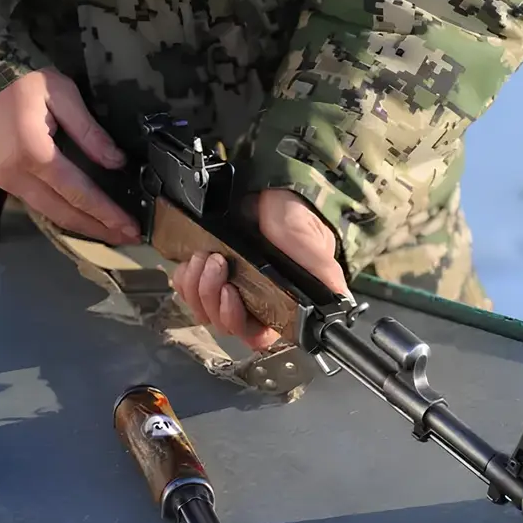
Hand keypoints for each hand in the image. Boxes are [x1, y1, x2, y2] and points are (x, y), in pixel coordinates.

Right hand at [0, 67, 139, 245]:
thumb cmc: (24, 81)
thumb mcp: (63, 94)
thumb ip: (90, 131)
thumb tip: (117, 162)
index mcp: (34, 153)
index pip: (79, 193)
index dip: (106, 213)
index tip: (131, 227)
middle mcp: (18, 176)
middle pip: (64, 213)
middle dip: (99, 228)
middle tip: (128, 237)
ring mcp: (7, 182)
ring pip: (50, 215)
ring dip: (83, 227)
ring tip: (111, 232)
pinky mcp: (4, 182)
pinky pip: (39, 206)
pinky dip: (64, 215)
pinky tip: (84, 218)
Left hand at [172, 189, 350, 350]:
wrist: (265, 186)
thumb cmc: (293, 217)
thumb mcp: (312, 247)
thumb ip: (324, 278)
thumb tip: (337, 306)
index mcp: (278, 305)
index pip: (255, 336)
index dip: (239, 323)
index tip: (232, 296)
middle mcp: (251, 300)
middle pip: (222, 323)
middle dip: (213, 298)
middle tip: (217, 266)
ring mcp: (225, 285)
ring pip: (201, 309)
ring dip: (198, 285)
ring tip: (207, 257)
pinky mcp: (204, 271)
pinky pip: (185, 290)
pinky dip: (185, 278)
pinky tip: (193, 261)